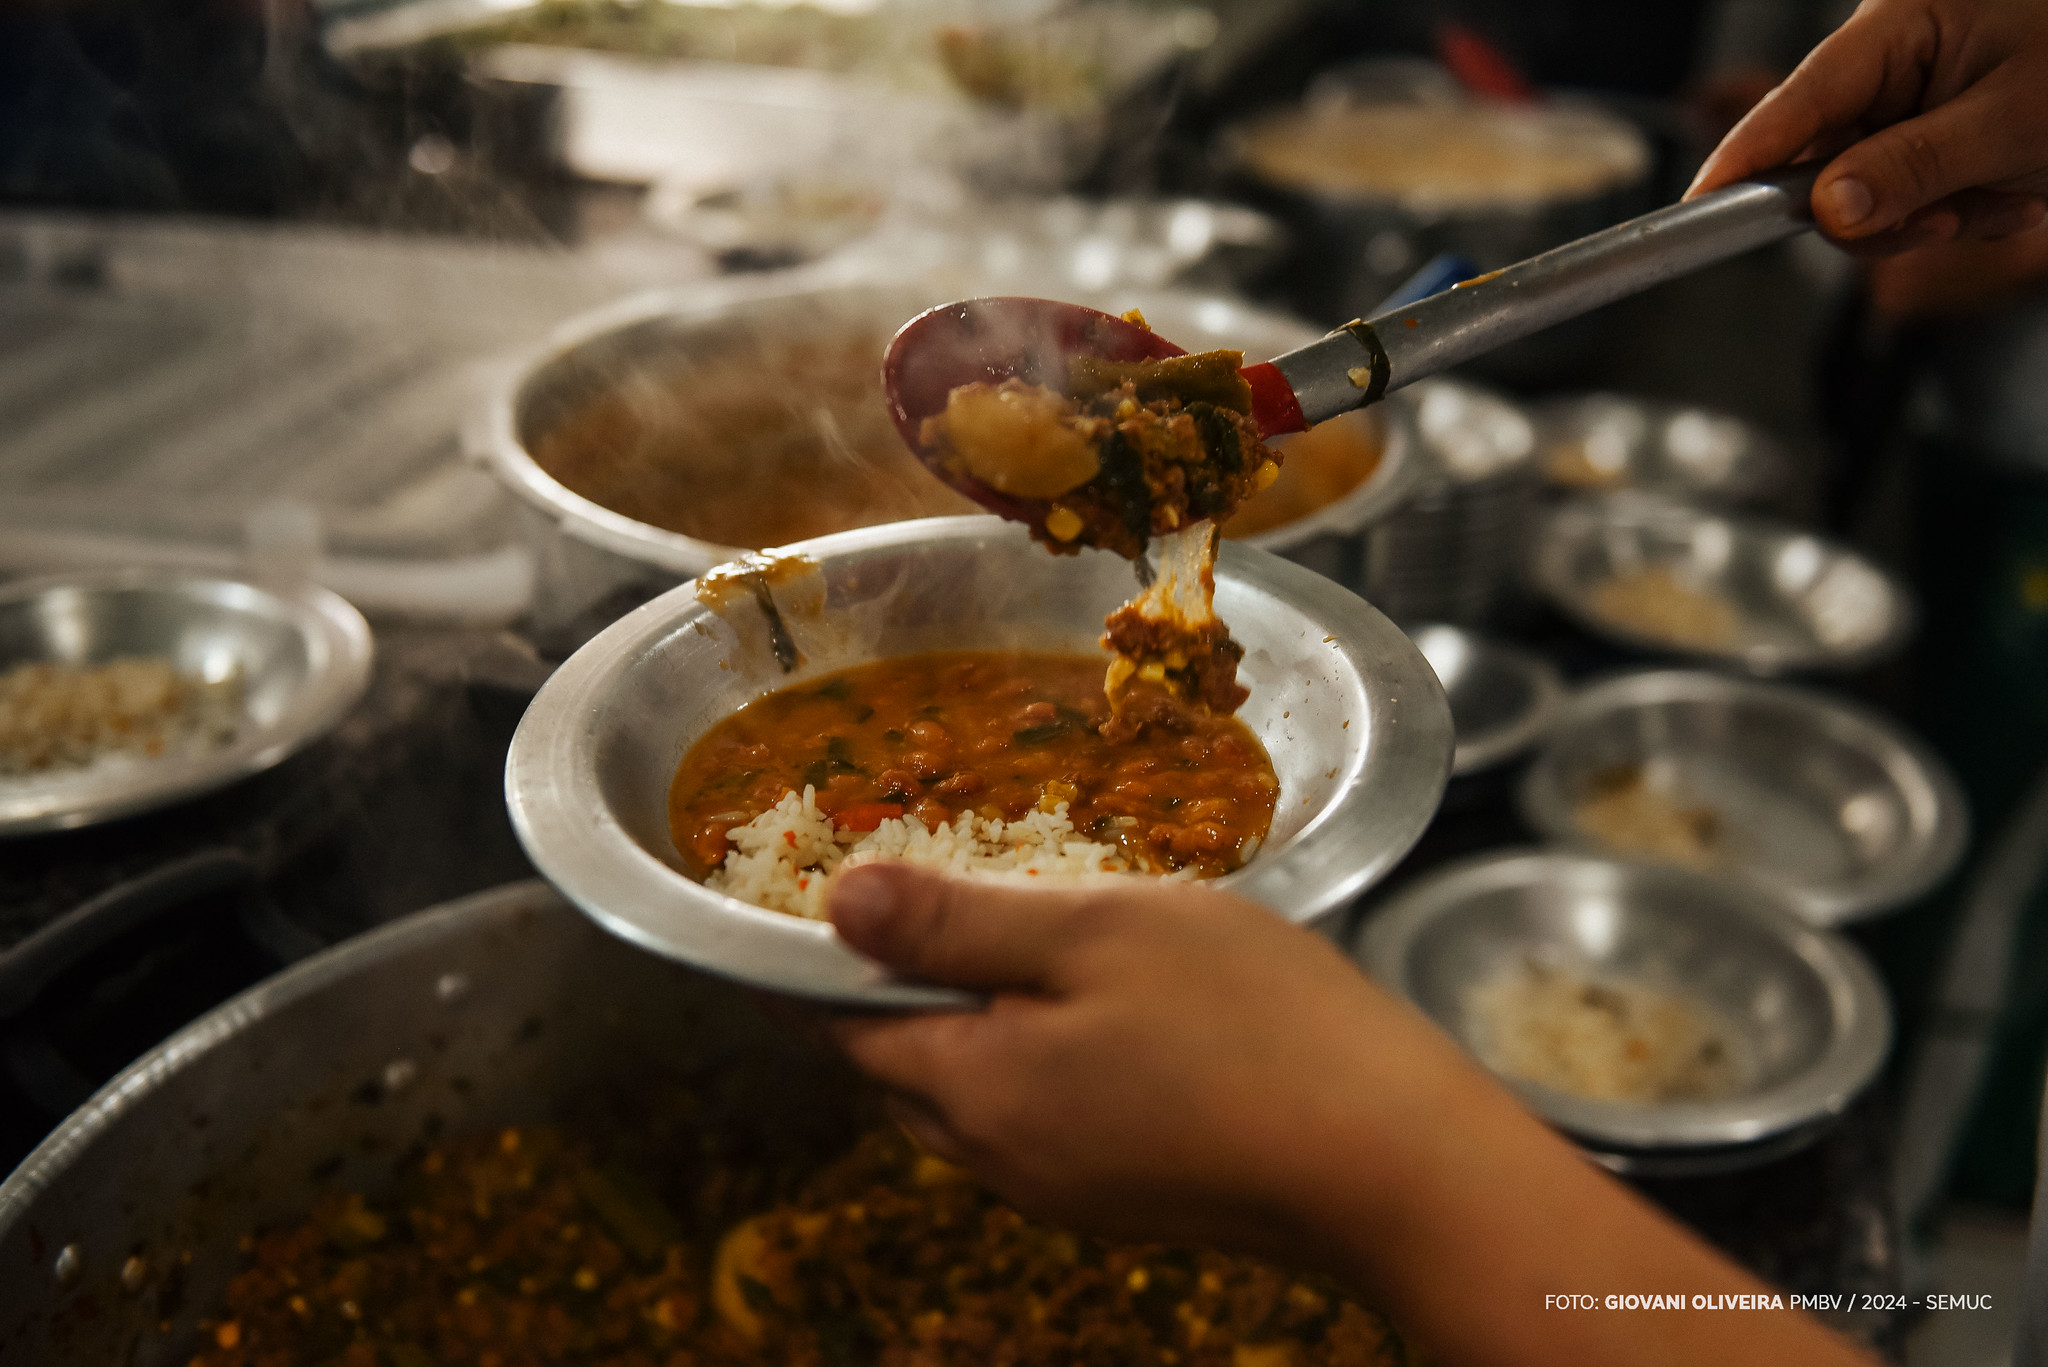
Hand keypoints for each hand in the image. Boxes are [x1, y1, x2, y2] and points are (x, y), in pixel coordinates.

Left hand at [828, 862, 1468, 1262]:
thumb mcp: (1096, 932)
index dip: (820, 958)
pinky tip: (1098, 1011)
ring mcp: (1068, 1191)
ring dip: (971, 1024)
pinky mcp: (1128, 1198)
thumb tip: (834, 903)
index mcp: (975, 1090)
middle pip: (904, 1067)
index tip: (813, 895)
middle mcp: (1002, 1159)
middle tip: (924, 898)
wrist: (1396, 1163)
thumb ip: (957, 923)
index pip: (843, 1027)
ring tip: (1018, 941)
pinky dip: (1035, 1060)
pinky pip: (1042, 1121)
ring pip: (975, 1096)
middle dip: (895, 990)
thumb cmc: (1253, 1024)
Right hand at [1689, 0, 2047, 252]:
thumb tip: (1831, 210)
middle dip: (1877, 211)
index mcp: (1897, 30)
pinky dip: (1960, 209)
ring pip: (1868, 192)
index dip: (1741, 162)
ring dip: (1928, 217)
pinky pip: (1912, 195)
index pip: (1794, 106)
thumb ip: (1912, 169)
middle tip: (1945, 220)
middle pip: (1823, 163)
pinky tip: (2008, 192)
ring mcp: (1915, 97)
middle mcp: (1894, 62)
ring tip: (1996, 199)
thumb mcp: (2012, 123)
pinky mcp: (1937, 131)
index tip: (1696, 213)